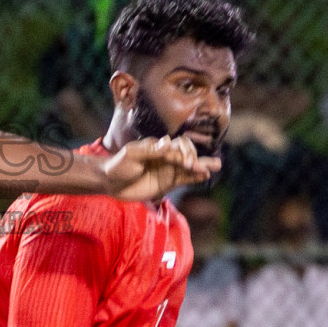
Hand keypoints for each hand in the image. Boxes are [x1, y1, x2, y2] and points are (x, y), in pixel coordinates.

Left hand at [100, 136, 220, 202]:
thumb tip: (167, 143)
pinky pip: (185, 179)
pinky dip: (195, 178)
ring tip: (217, 165)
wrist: (110, 183)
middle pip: (187, 153)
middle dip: (195, 158)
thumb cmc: (118, 166)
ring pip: (190, 166)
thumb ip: (148, 150)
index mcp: (158, 147)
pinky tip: (205, 176)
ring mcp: (168, 170)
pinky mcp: (168, 183)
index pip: (178, 145)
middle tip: (199, 167)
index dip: (184, 152)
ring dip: (202, 165)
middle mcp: (166, 157)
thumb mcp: (130, 155)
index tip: (185, 162)